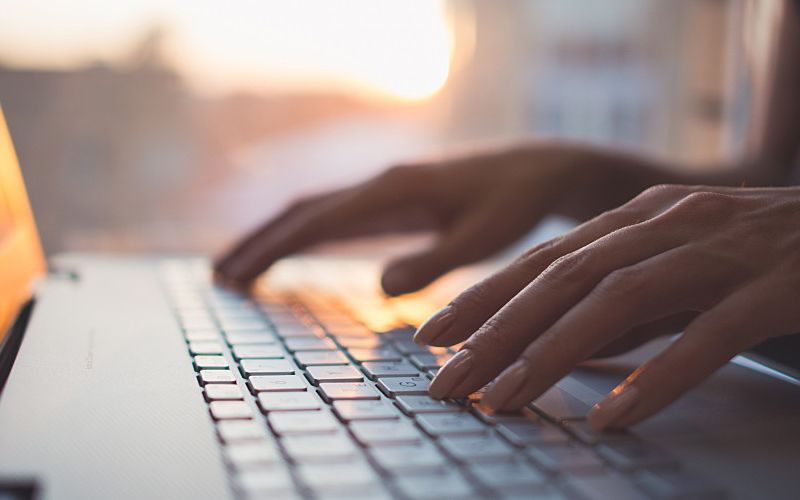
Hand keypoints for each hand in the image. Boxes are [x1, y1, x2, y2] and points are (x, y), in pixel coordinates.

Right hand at [215, 142, 671, 293]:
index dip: (274, 248)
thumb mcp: (485, 237)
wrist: (539, 171)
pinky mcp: (394, 200)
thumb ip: (436, 261)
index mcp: (395, 190)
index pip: (318, 220)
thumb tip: (380, 287)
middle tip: (219, 277)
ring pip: (314, 212)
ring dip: (275, 239)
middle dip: (259, 243)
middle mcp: (381, 184)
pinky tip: (293, 254)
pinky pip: (337, 218)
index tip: (237, 274)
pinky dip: (304, 237)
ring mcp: (385, 190)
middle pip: (302, 211)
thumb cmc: (517, 204)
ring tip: (238, 269)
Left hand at [417, 185, 799, 428]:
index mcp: (640, 218)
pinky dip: (658, 376)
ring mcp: (722, 251)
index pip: (543, 259)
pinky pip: (708, 334)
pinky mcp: (774, 286)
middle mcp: (670, 224)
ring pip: (618, 299)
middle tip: (448, 381)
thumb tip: (554, 341)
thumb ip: (621, 298)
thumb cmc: (759, 255)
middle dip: (498, 332)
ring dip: (553, 353)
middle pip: (564, 278)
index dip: (484, 297)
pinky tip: (615, 417)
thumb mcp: (676, 268)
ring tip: (505, 400)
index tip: (433, 337)